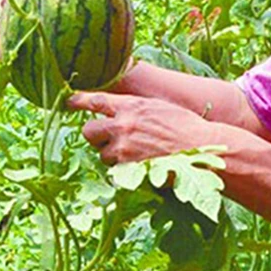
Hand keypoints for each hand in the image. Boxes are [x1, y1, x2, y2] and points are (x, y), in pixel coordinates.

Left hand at [67, 92, 221, 165]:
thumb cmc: (184, 126)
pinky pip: (115, 169)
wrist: (203, 148)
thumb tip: (114, 107)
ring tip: (133, 152)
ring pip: (101, 153)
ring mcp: (125, 148)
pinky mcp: (130, 168)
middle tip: (107, 137)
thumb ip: (133, 107)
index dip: (78, 101)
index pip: (95, 101)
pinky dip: (123, 168)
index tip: (67, 101)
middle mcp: (123, 125)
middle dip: (94, 135)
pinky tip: (140, 163)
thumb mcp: (157, 107)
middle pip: (88, 130)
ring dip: (111, 154)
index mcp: (130, 106)